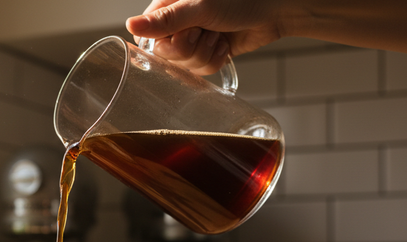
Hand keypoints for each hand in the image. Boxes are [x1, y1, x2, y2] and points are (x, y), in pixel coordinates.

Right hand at [126, 0, 287, 74]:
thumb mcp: (200, 7)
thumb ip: (166, 19)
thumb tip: (130, 25)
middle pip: (167, 56)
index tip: (190, 30)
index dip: (169, 43)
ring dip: (206, 55)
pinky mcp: (207, 51)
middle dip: (191, 50)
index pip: (150, 38)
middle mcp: (177, 23)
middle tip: (207, 31)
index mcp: (168, 6)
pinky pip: (200, 70)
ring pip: (185, 66)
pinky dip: (215, 60)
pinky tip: (225, 45)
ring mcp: (193, 38)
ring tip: (219, 36)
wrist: (276, 9)